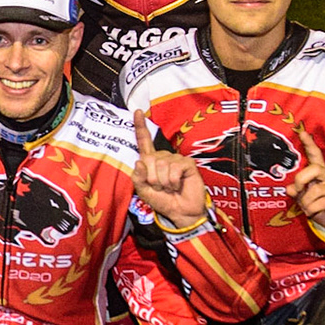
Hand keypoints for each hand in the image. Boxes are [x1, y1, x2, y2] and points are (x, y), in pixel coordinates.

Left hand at [131, 111, 208, 225]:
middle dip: (151, 178)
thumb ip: (137, 178)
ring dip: (163, 183)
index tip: (137, 112)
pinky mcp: (187, 164)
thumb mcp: (143, 191)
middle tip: (160, 188)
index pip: (144, 141)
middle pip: (149, 159)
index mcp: (150, 161)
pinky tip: (177, 186)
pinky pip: (174, 169)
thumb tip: (139, 161)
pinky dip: (173, 182)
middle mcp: (162, 157)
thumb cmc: (162, 201)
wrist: (180, 212)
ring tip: (169, 188)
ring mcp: (175, 159)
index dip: (140, 126)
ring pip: (161, 166)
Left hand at [286, 126, 324, 236]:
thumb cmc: (322, 207)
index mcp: (321, 174)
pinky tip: (313, 213)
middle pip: (315, 168)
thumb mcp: (306, 199)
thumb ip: (297, 191)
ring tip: (308, 208)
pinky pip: (320, 203)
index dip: (309, 144)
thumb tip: (288, 188)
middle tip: (297, 190)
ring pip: (315, 190)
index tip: (302, 132)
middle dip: (301, 179)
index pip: (316, 155)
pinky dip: (311, 210)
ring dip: (306, 202)